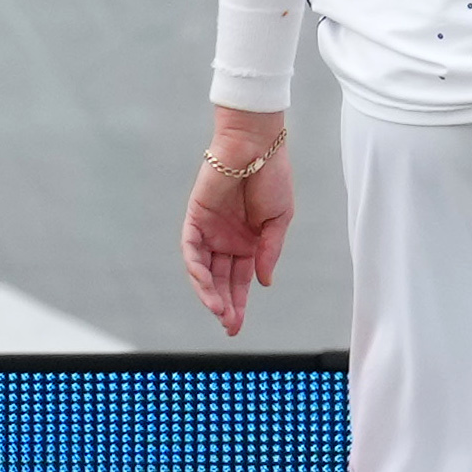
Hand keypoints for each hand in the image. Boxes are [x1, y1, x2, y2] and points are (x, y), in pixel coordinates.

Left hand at [182, 115, 292, 335]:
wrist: (257, 145)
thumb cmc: (273, 176)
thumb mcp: (280, 220)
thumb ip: (269, 252)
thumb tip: (263, 282)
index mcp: (248, 241)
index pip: (240, 279)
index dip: (239, 303)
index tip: (236, 326)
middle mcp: (226, 239)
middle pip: (222, 280)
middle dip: (225, 304)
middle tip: (229, 326)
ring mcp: (210, 230)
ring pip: (204, 270)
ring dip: (210, 292)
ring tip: (220, 312)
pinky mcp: (195, 218)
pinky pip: (191, 250)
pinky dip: (197, 269)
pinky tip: (206, 285)